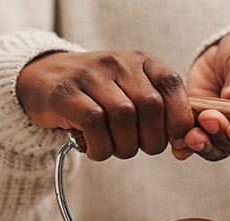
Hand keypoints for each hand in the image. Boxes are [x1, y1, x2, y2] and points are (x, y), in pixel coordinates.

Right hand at [17, 51, 191, 160]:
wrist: (44, 79)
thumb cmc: (98, 96)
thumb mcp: (133, 94)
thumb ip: (161, 114)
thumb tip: (185, 145)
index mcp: (142, 62)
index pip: (172, 86)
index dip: (178, 119)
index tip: (173, 141)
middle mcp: (119, 63)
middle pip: (150, 107)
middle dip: (151, 140)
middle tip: (139, 148)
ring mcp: (91, 75)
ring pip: (123, 116)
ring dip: (125, 146)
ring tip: (115, 149)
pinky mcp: (67, 93)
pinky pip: (94, 123)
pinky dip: (101, 147)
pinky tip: (96, 150)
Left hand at [180, 29, 229, 160]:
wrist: (228, 51)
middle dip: (222, 136)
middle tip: (209, 118)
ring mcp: (227, 132)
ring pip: (217, 148)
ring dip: (205, 143)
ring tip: (192, 135)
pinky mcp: (204, 128)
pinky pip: (197, 141)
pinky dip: (188, 145)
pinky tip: (180, 145)